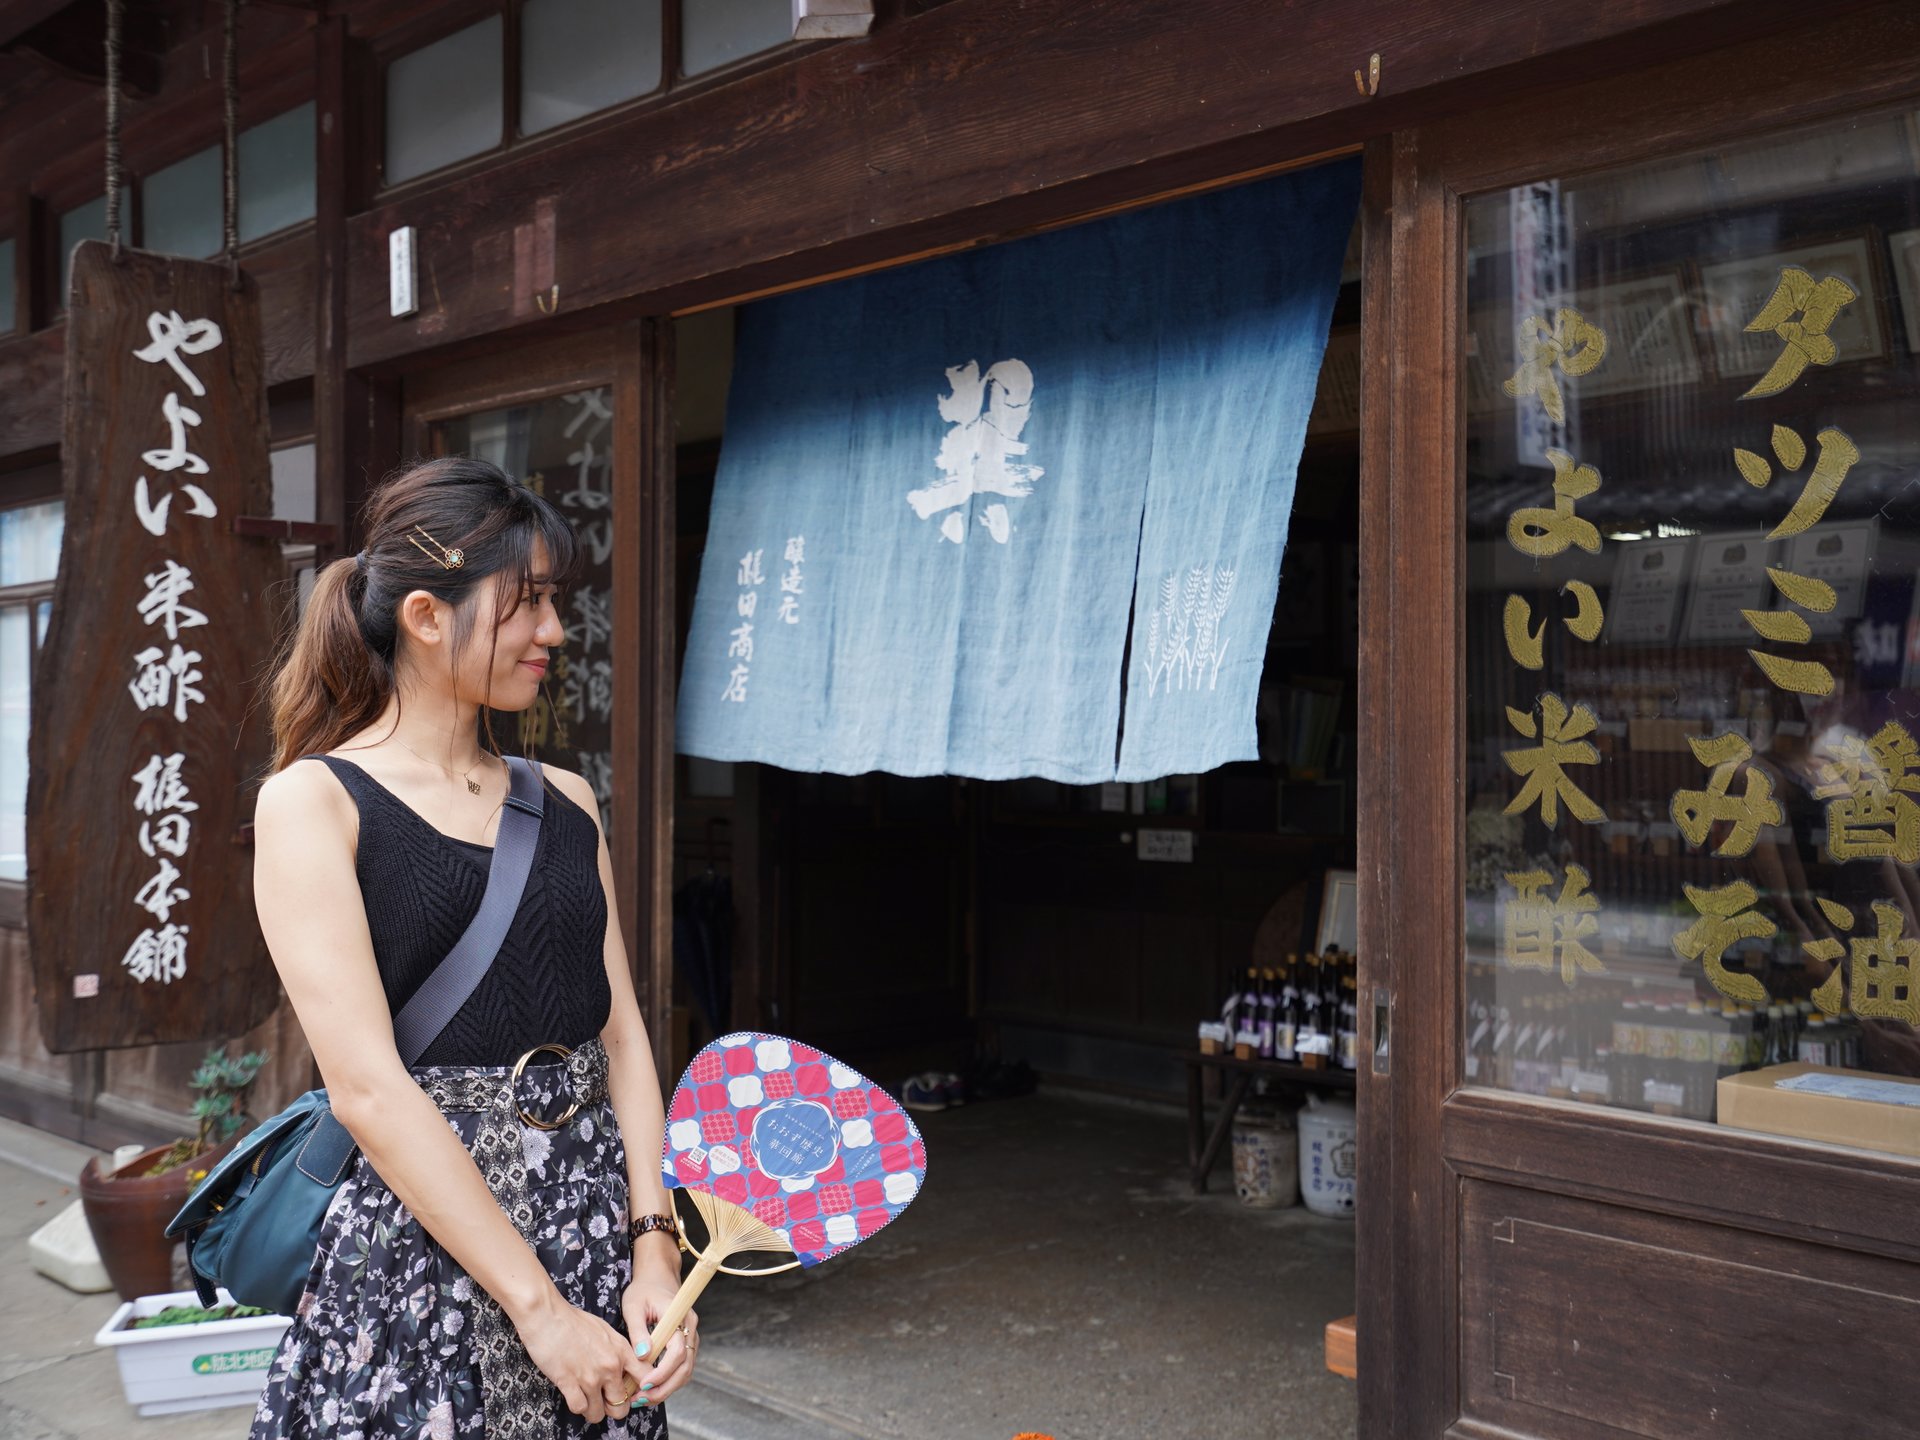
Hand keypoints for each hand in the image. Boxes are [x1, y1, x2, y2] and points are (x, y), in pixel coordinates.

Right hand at [510, 1290, 648, 1424]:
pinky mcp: (569, 1383)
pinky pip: (579, 1409)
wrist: (548, 1315)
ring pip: (599, 1413)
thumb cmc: (573, 1319)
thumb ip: (616, 1349)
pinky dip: (577, 1407)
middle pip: (621, 1406)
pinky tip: (574, 1395)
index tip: (630, 1393)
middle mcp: (610, 1366)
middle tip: (604, 1401)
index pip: (646, 1377)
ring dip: (593, 1410)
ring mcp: (590, 1376)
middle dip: (612, 1407)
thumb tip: (621, 1364)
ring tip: (587, 1400)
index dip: (640, 1391)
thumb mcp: (605, 1330)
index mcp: (621, 1350)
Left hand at [621, 1277, 699, 1408]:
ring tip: (643, 1399)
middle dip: (665, 1387)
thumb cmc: (643, 1290)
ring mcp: (690, 1337)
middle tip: (642, 1399)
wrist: (657, 1278)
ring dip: (667, 1388)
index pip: (677, 1351)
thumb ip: (638, 1331)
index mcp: (680, 1318)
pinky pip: (681, 1368)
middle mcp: (690, 1329)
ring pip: (685, 1371)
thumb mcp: (634, 1306)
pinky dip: (668, 1382)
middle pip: (686, 1367)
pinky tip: (649, 1389)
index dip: (662, 1372)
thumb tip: (643, 1356)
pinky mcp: (684, 1344)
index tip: (643, 1384)